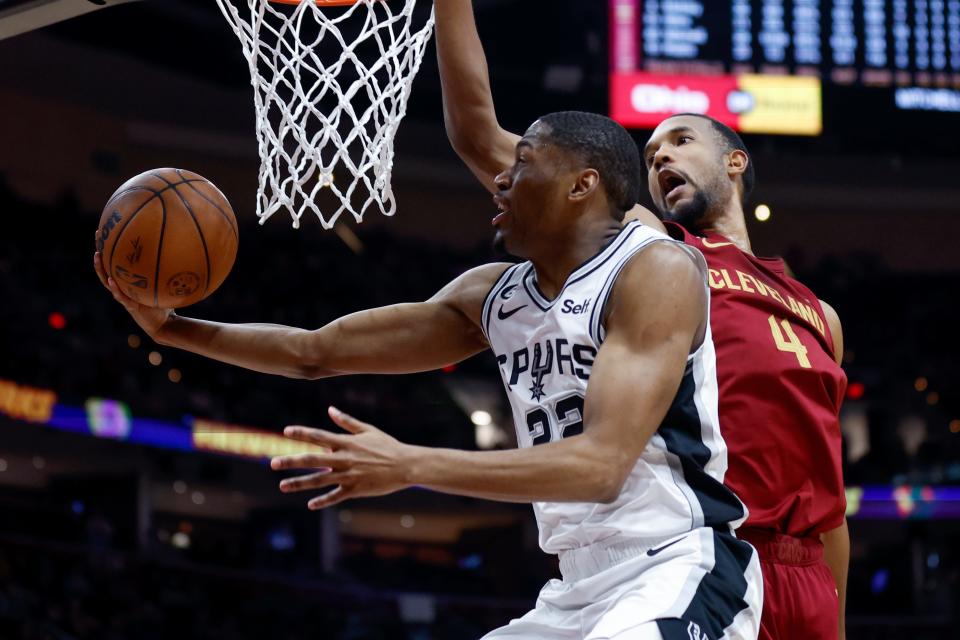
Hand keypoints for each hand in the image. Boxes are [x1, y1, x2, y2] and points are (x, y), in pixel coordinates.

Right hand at [94, 233, 173, 338]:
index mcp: (128, 282)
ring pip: (107, 281)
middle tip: (98, 235)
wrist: (165, 324)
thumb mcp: (166, 283)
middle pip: (107, 268)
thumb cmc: (165, 303)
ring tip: (97, 256)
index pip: (116, 262)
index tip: (106, 230)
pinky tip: (111, 280)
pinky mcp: (131, 307)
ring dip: (102, 269)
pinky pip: (121, 296)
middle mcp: (123, 288)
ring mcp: (125, 297)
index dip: (110, 247)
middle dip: (102, 251)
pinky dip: (116, 289)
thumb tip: (181, 249)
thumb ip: (169, 270)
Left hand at [271, 407, 415, 509]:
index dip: (302, 433)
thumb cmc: (387, 446)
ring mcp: (349, 476)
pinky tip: (310, 504)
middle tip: (273, 463)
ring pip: (319, 481)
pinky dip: (323, 501)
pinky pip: (335, 496)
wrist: (406, 465)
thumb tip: (330, 410)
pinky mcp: (356, 490)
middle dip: (291, 461)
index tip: (286, 431)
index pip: (320, 436)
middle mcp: (344, 459)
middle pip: (313, 460)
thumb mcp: (368, 430)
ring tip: (282, 485)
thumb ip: (347, 422)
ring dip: (299, 483)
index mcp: (347, 443)